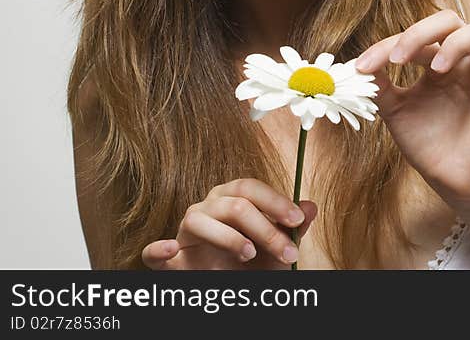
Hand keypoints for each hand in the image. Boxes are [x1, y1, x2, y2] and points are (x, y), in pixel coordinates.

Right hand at [141, 178, 316, 269]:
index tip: (297, 220)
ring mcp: (186, 231)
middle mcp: (208, 207)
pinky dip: (159, 249)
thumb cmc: (254, 262)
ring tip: (250, 254)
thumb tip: (310, 207)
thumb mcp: (278, 247)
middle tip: (287, 253)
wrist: (232, 285)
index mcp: (233, 197)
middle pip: (234, 205)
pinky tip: (170, 249)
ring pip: (200, 220)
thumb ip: (293, 227)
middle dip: (265, 229)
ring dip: (228, 237)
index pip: (251, 189)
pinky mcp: (170, 259)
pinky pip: (154, 252)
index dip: (275, 202)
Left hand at [355, 10, 469, 212]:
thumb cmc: (426, 142)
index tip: (362, 68)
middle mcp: (461, 62)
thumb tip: (360, 65)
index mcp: (435, 61)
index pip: (415, 37)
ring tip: (435, 68)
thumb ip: (380, 85)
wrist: (449, 181)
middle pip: (450, 22)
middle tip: (399, 59)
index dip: (387, 46)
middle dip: (420, 33)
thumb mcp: (395, 111)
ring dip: (457, 42)